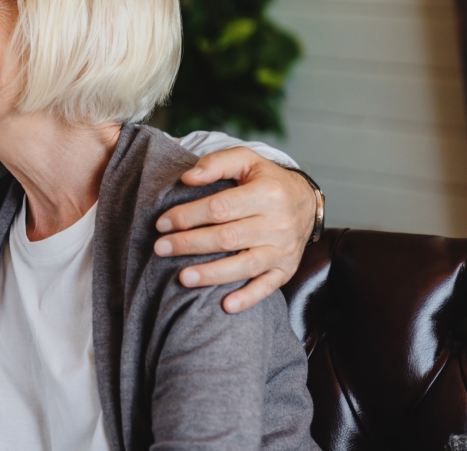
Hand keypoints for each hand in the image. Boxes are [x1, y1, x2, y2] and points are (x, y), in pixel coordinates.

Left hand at [153, 147, 316, 313]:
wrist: (306, 201)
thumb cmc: (267, 180)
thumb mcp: (246, 160)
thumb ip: (217, 163)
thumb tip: (188, 178)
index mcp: (267, 193)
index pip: (220, 208)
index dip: (188, 216)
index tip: (162, 223)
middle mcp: (278, 223)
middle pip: (227, 238)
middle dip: (189, 244)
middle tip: (160, 248)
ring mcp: (283, 249)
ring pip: (244, 266)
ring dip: (211, 274)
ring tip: (182, 278)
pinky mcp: (286, 269)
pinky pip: (267, 287)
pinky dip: (248, 298)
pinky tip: (225, 305)